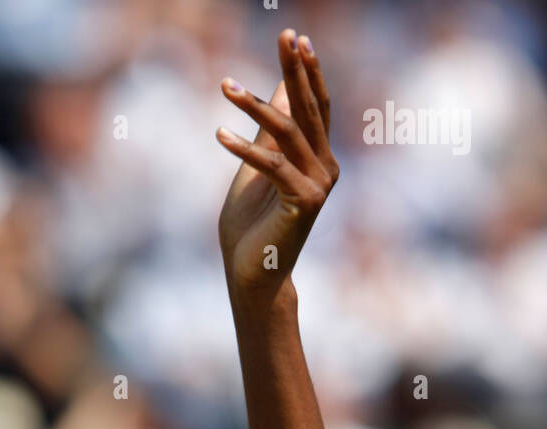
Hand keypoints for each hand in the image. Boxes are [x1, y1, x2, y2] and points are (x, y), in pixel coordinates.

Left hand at [217, 29, 337, 298]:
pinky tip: (219, 133)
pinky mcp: (305, 202)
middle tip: (283, 34)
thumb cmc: (251, 226)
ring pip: (286, 132)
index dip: (305, 71)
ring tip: (225, 85)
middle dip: (294, 70)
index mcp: (318, 157)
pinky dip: (244, 148)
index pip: (313, 105)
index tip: (292, 37)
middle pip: (308, 109)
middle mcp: (326, 167)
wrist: (252, 275)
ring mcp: (319, 185)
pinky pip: (272, 165)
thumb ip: (269, 131)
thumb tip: (281, 89)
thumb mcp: (256, 167)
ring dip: (253, 105)